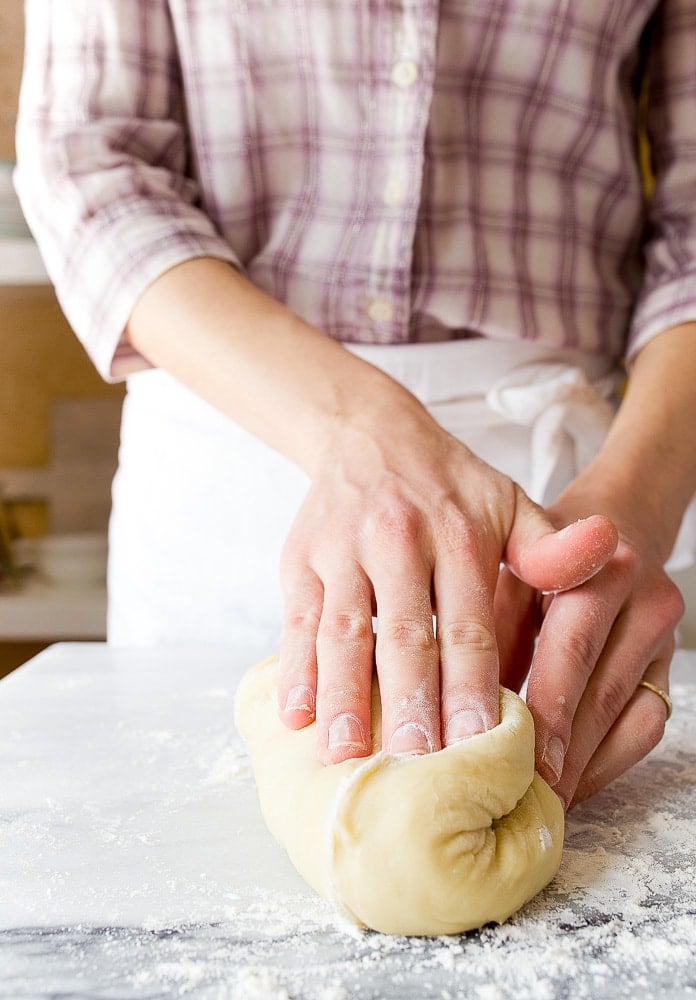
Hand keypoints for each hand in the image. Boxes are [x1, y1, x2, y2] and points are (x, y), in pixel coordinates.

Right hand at [276, 392, 617, 763]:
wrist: (367, 432)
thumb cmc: (447, 485)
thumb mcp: (508, 502)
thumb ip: (551, 545)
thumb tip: (610, 547)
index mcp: (457, 534)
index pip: (468, 623)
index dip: (471, 685)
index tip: (475, 742)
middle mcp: (397, 541)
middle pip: (404, 635)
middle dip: (408, 704)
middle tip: (413, 766)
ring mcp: (342, 551)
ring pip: (342, 632)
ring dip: (344, 696)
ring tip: (346, 756)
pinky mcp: (301, 561)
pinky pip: (296, 620)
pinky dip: (294, 669)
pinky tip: (295, 716)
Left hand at [496, 514, 683, 809]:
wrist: (604, 527)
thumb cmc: (537, 557)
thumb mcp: (506, 575)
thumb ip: (490, 629)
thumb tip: (455, 705)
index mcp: (593, 568)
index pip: (571, 649)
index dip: (543, 712)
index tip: (511, 760)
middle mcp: (640, 597)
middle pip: (603, 690)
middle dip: (562, 754)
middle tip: (522, 798)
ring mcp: (663, 632)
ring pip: (633, 716)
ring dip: (587, 765)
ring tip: (544, 800)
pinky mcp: (671, 662)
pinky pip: (649, 723)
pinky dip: (611, 759)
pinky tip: (575, 780)